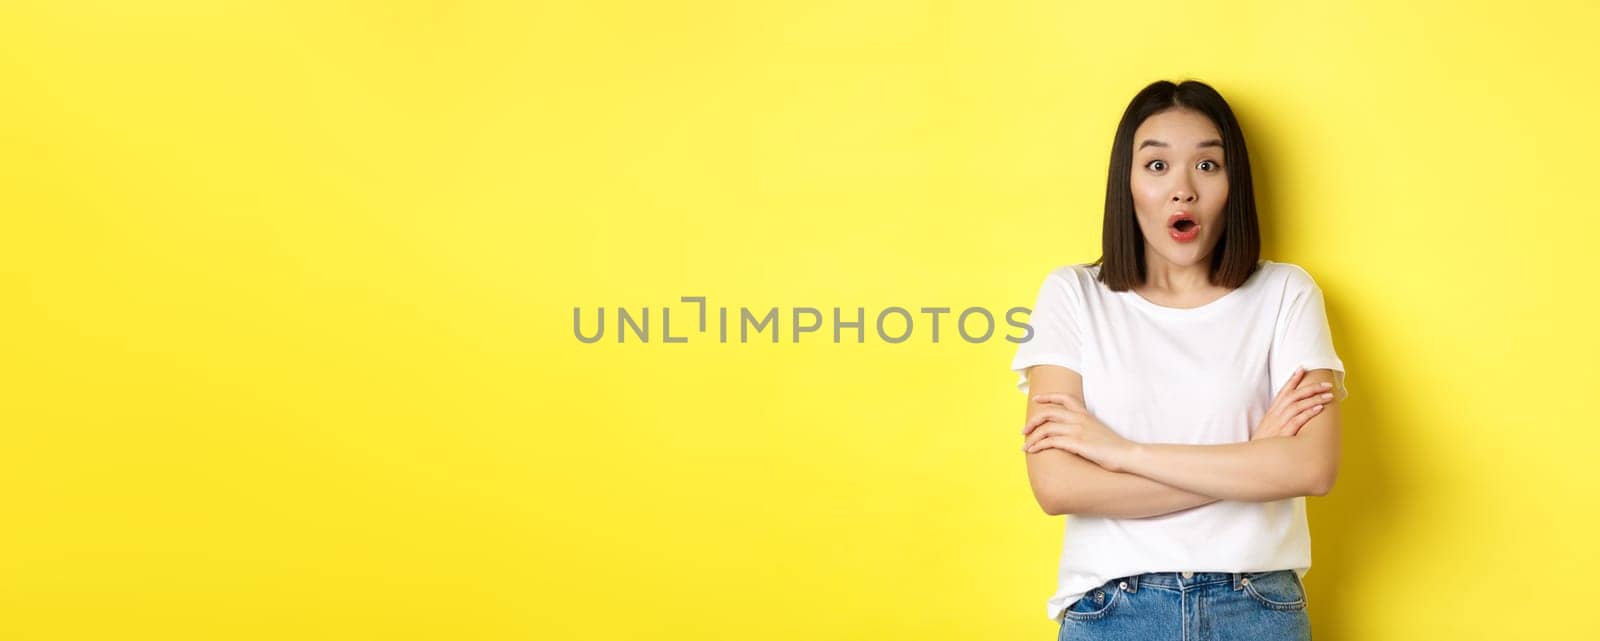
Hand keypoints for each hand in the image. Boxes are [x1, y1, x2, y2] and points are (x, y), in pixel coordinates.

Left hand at [1020, 393, 1136, 471]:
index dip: (1048, 397)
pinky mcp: (1077, 443)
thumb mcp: (1098, 430)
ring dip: (1032, 437)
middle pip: (1048, 412)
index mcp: (1085, 414)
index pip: (1064, 398)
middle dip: (1033, 421)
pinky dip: (1039, 445)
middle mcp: (1079, 419)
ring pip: (1046, 428)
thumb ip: (1085, 427)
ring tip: (1025, 447)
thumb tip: (1071, 432)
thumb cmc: (1114, 447)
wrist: (1127, 454)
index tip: (1036, 399)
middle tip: (1024, 431)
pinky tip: (1033, 450)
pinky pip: (1051, 441)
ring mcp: (1077, 430)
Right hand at [1251, 367, 1334, 440]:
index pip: (1283, 392)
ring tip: (1329, 395)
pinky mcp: (1284, 434)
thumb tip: (1292, 414)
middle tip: (1326, 384)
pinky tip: (1319, 408)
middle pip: (1294, 395)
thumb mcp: (1268, 429)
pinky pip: (1297, 420)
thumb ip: (1278, 420)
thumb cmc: (1264, 445)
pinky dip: (1308, 412)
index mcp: (1272, 413)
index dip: (1293, 380)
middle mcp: (1275, 415)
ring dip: (1314, 398)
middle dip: (1311, 388)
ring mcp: (1279, 424)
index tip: (1302, 369)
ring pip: (1297, 405)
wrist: (1253, 459)